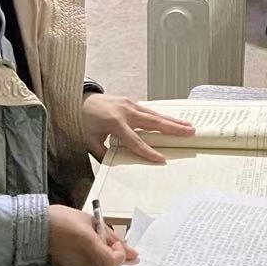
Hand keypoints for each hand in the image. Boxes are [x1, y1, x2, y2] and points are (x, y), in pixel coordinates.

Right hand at [47, 204, 137, 265]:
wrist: (33, 227)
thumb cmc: (61, 219)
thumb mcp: (90, 220)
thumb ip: (111, 237)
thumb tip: (132, 252)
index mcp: (89, 245)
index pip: (113, 263)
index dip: (120, 255)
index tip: (115, 243)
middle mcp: (82, 262)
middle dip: (112, 256)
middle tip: (108, 243)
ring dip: (101, 259)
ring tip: (93, 243)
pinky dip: (89, 263)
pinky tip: (81, 250)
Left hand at [80, 95, 194, 162]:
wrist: (77, 99)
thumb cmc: (81, 121)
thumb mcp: (89, 141)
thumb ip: (103, 154)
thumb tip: (115, 166)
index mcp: (115, 123)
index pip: (135, 141)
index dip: (148, 152)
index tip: (162, 159)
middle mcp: (125, 111)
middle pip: (153, 122)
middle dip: (173, 128)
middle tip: (190, 132)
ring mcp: (129, 104)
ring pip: (155, 114)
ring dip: (172, 120)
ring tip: (188, 125)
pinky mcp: (130, 101)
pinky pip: (149, 110)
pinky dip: (162, 116)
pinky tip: (172, 120)